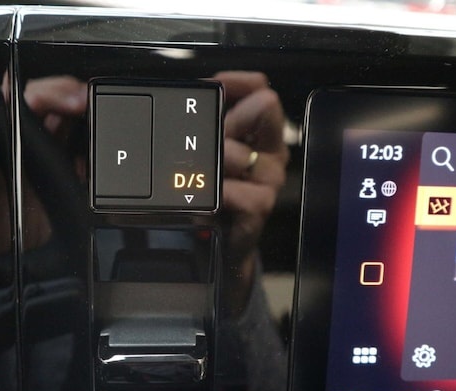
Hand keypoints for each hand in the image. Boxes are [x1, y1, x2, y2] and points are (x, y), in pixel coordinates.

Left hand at [215, 71, 289, 312]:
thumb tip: (184, 98)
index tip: (213, 84)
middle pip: (260, 109)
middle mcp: (271, 153)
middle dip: (224, 120)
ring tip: (197, 180)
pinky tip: (204, 200)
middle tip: (204, 143)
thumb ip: (199, 124)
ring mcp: (269, 179)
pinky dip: (212, 193)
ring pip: (236, 151)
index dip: (237, 83)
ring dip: (208, 164)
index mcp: (261, 134)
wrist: (217, 243)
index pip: (260, 91)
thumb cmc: (211, 194)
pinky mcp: (259, 206)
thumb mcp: (204, 154)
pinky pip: (231, 189)